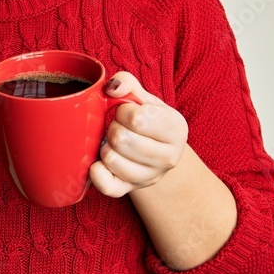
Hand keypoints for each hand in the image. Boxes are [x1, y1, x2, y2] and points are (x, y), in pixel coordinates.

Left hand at [89, 72, 188, 197]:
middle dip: (113, 127)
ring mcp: (150, 177)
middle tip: (119, 126)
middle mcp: (169, 158)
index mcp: (176, 129)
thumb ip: (127, 83)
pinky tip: (101, 161)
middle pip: (121, 139)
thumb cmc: (148, 120)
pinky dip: (97, 171)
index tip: (127, 111)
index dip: (123, 110)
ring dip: (105, 145)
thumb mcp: (144, 98)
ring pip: (111, 159)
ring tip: (115, 141)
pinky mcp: (131, 189)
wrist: (156, 152)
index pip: (137, 119)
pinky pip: (106, 185)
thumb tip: (111, 88)